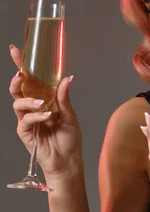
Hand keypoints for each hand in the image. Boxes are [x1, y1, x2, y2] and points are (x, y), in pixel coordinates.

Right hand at [8, 45, 82, 178]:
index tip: (17, 49)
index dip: (23, 65)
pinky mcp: (25, 132)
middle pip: (19, 88)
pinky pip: (26, 120)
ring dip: (29, 100)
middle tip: (20, 73)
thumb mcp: (71, 115)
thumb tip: (66, 78)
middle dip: (17, 78)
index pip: (31, 79)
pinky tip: (47, 117)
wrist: (68, 161)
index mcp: (44, 99)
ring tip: (42, 103)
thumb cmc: (69, 139)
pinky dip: (36, 117)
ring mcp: (27, 119)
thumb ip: (64, 98)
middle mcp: (33, 107)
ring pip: (17, 102)